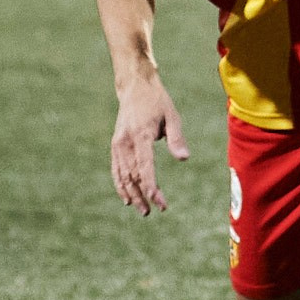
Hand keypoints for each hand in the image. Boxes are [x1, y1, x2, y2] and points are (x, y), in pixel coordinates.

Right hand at [111, 77, 189, 214]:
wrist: (135, 88)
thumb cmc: (157, 102)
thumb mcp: (172, 116)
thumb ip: (177, 138)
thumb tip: (184, 159)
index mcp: (141, 135)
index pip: (145, 168)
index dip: (152, 188)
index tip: (161, 203)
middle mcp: (125, 142)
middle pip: (133, 175)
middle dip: (144, 195)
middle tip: (155, 211)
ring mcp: (118, 144)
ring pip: (122, 175)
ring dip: (132, 194)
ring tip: (143, 210)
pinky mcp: (116, 145)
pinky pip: (117, 169)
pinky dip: (121, 184)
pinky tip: (128, 198)